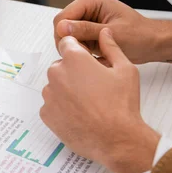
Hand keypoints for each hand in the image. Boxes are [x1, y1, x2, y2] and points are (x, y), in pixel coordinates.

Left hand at [40, 29, 159, 172]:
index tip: (86, 59)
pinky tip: (79, 114)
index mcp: (74, 59)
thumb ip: (111, 47)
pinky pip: (52, 104)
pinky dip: (62, 107)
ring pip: (56, 85)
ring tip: (88, 102)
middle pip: (61, 65)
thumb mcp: (125, 69)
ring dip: (67, 89)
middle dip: (74, 71)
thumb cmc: (122, 104)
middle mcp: (56, 74)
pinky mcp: (46, 113)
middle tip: (94, 86)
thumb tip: (104, 33)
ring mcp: (49, 95)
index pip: (67, 43)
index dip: (78, 49)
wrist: (116, 139)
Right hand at [54, 0, 171, 64]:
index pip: (62, 17)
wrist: (152, 42)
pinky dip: (80, 48)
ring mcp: (85, 16)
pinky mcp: (86, 27)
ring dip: (76, 46)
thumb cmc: (140, 35)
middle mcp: (86, 5)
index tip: (76, 48)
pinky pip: (73, 39)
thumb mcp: (112, 34)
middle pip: (61, 26)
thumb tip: (62, 28)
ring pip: (65, 34)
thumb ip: (85, 30)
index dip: (64, 35)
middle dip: (71, 41)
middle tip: (87, 51)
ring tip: (93, 51)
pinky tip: (93, 51)